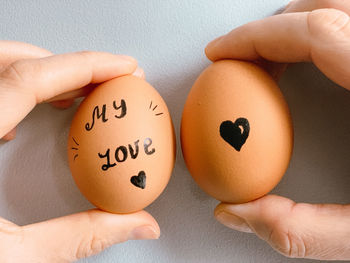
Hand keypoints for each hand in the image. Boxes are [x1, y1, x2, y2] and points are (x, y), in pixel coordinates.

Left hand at [0, 41, 157, 261]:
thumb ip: (82, 238)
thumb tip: (141, 224)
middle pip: (8, 61)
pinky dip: (15, 92)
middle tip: (106, 81)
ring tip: (78, 93)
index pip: (27, 80)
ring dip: (42, 75)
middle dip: (67, 65)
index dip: (84, 66)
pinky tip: (26, 118)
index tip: (123, 67)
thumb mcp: (14, 260)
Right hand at [206, 0, 349, 259]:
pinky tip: (313, 61)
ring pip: (344, 6)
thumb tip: (235, 213)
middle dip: (268, 30)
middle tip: (240, 60)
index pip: (313, 30)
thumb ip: (302, 232)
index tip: (220, 53)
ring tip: (270, 58)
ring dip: (296, 25)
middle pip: (325, 6)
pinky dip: (324, 32)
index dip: (254, 37)